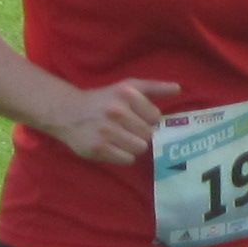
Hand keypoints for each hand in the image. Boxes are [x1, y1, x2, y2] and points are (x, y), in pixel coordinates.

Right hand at [47, 78, 181, 163]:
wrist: (68, 112)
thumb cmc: (103, 99)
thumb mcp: (127, 87)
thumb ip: (154, 88)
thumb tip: (178, 89)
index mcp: (127, 94)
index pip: (155, 117)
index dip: (147, 119)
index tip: (135, 117)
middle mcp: (117, 111)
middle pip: (148, 135)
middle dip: (140, 134)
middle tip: (126, 129)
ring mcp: (107, 131)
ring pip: (140, 148)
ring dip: (132, 146)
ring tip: (120, 138)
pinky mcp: (98, 148)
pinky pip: (127, 160)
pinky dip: (123, 156)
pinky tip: (113, 146)